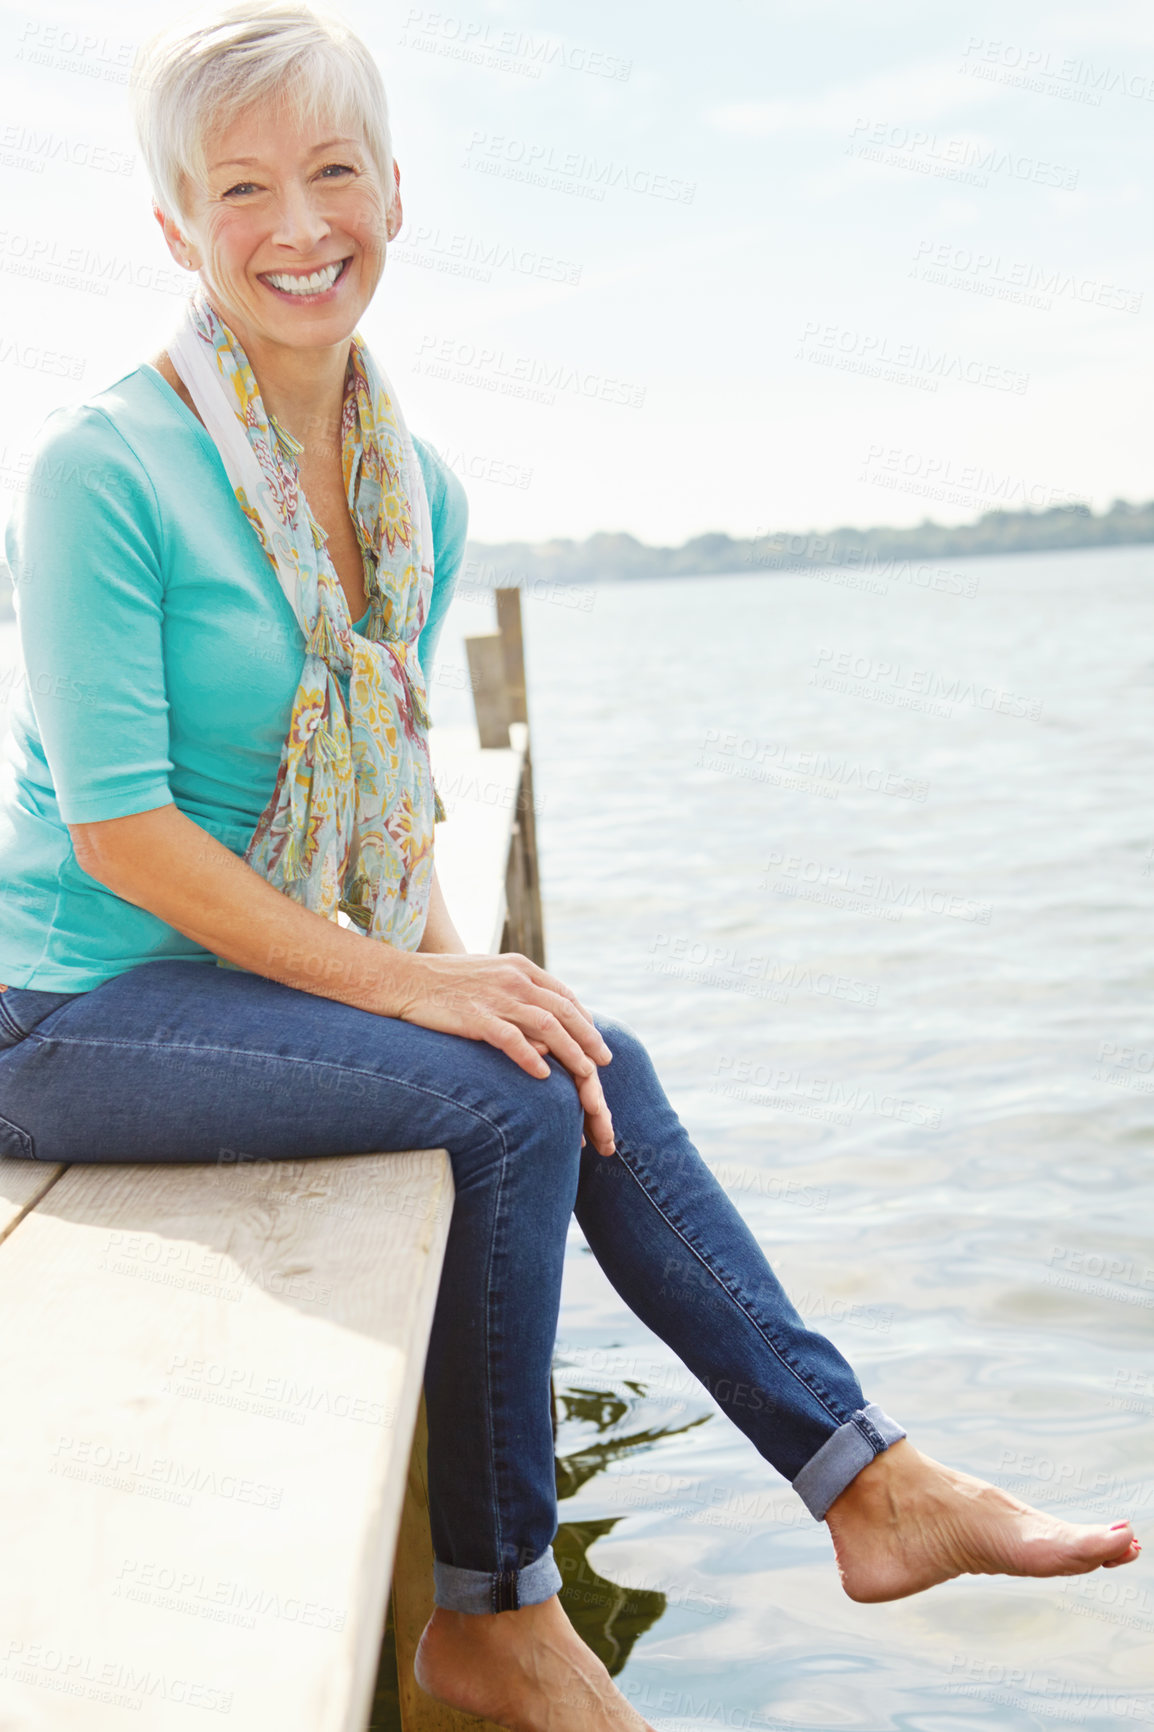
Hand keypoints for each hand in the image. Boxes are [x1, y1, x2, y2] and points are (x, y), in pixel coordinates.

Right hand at [389, 952, 615, 1154]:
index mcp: (519, 967)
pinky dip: (531, 1057)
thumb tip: (540, 1021)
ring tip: (587, 1075)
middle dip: (588, 1038)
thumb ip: (516, 992)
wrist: (401, 979)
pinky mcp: (475, 1016)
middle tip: (604, 1061)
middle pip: (564, 1011)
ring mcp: (495, 997)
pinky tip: (544, 1076)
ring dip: (572, 1052)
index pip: (564, 995)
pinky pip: (511, 1039)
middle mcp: (514, 979)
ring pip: (547, 1026)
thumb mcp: (488, 976)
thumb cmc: (443, 982)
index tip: (596, 1041)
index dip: (585, 1020)